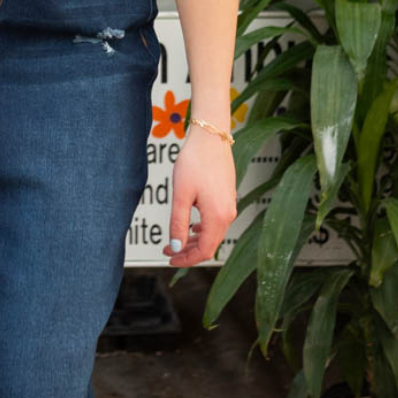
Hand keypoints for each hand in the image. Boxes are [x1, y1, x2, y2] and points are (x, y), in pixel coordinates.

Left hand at [163, 127, 237, 267]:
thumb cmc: (194, 162)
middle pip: (209, 245)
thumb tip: (175, 247)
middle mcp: (228, 214)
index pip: (203, 251)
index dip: (186, 259)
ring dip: (193, 240)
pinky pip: (216, 222)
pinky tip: (191, 226)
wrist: (210, 137)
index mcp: (218, 217)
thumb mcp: (181, 196)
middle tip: (167, 251)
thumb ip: (178, 224)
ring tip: (174, 240)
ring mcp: (230, 205)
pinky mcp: (227, 197)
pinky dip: (201, 229)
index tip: (169, 259)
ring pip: (212, 233)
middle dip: (187, 251)